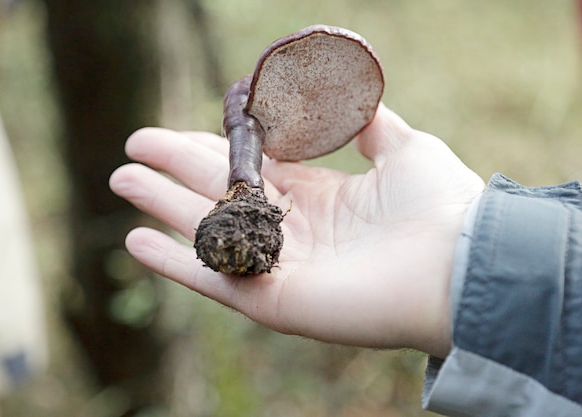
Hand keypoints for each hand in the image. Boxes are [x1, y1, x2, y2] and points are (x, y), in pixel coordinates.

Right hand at [109, 103, 483, 357]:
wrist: (460, 264)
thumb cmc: (439, 205)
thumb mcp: (404, 147)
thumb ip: (369, 125)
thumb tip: (349, 98)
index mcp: (319, 195)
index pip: (251, 170)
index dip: (212, 151)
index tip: (176, 132)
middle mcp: (294, 229)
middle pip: (219, 195)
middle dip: (173, 172)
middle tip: (131, 150)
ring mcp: (281, 266)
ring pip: (207, 232)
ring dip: (162, 208)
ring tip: (122, 181)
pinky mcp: (274, 301)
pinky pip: (213, 280)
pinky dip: (173, 263)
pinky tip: (134, 240)